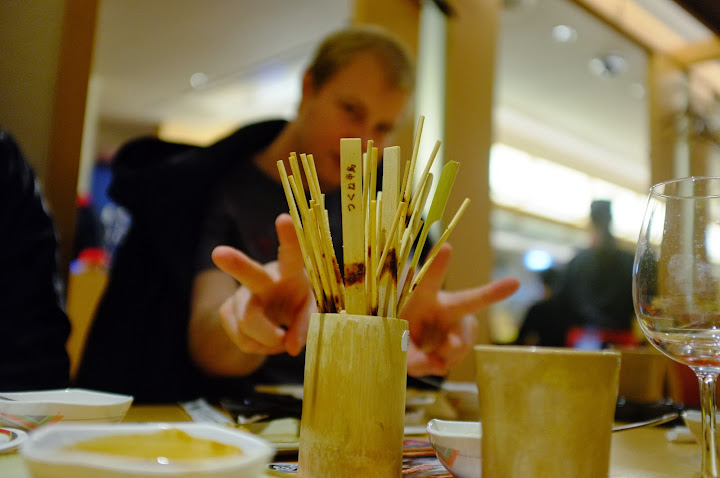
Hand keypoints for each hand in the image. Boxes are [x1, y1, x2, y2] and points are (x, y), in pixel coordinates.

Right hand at [211, 214, 312, 356]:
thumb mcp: (311, 311)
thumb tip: (290, 346)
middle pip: (249, 273)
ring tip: (282, 337)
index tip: (284, 218)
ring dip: (270, 340)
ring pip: (249, 323)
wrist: (275, 317)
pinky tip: (266, 338)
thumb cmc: (299, 304)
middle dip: (235, 263)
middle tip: (219, 253)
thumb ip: (307, 325)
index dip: (289, 238)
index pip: (292, 254)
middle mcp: (264, 278)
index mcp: (291, 271)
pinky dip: (259, 347)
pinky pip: (243, 340)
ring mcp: (241, 294)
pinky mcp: (226, 311)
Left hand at [401, 243, 519, 375]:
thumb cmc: (399, 329)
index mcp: (421, 297)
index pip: (428, 280)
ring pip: (462, 341)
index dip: (437, 265)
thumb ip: (410, 355)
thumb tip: (437, 366)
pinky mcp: (465, 333)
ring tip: (431, 358)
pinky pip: (461, 352)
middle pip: (468, 301)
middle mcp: (444, 304)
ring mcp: (458, 319)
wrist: (408, 334)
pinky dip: (447, 361)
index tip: (447, 247)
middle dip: (491, 292)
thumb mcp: (396, 342)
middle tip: (514, 283)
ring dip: (447, 355)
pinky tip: (436, 357)